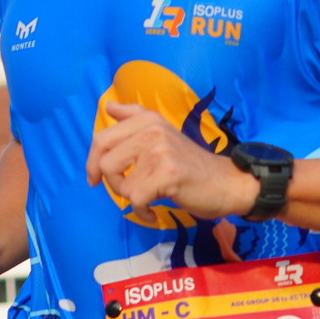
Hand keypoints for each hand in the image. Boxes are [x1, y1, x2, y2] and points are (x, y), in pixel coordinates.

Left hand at [84, 102, 258, 220]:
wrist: (228, 183)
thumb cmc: (191, 164)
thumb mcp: (163, 133)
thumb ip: (134, 117)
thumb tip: (108, 106)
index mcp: (148, 119)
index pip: (101, 139)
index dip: (92, 162)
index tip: (95, 179)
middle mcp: (152, 130)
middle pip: (105, 163)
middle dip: (113, 184)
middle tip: (130, 192)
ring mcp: (160, 150)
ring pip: (121, 185)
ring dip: (131, 199)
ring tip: (148, 199)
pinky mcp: (168, 173)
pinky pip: (136, 199)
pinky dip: (142, 212)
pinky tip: (153, 213)